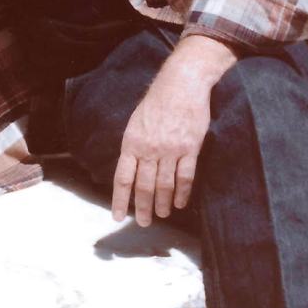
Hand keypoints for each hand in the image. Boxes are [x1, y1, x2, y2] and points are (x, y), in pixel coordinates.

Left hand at [111, 35, 239, 225]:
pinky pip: (185, 177)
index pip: (123, 178)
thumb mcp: (136, 122)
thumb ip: (134, 146)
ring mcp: (170, 150)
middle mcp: (149, 149)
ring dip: (162, 204)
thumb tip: (130, 169)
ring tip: (161, 215)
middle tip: (144, 222)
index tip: (117, 216)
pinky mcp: (190, 148)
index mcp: (132, 142)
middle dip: (143, 208)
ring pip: (164, 185)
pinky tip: (179, 203)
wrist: (181, 84)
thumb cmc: (157, 101)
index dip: (120, 200)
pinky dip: (182, 193)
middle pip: (144, 186)